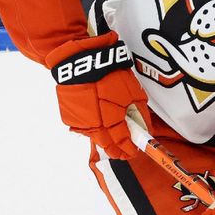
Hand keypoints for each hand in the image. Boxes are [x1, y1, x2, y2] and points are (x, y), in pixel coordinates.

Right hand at [45, 31, 149, 158]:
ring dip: (105, 141)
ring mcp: (80, 122)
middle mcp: (94, 124)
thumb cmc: (110, 74)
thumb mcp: (133, 92)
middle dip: (117, 150)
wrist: (81, 62)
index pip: (122, 141)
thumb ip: (139, 113)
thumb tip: (144, 128)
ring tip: (114, 142)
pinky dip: (94, 129)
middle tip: (124, 152)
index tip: (134, 152)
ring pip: (95, 138)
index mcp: (112, 118)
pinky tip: (100, 127)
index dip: (129, 149)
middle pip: (107, 145)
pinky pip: (85, 128)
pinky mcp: (70, 117)